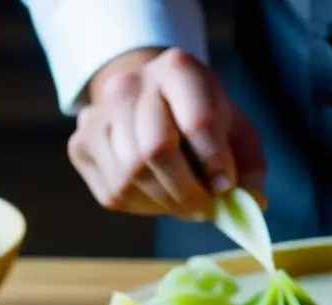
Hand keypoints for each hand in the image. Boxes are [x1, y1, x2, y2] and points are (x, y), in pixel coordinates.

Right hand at [67, 48, 265, 218]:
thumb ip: (250, 168)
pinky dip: (143, 207)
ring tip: (185, 203)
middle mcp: (130, 84)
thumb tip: (250, 204)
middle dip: (187, 192)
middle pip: (155, 150)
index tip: (225, 186)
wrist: (151, 101)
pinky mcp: (81, 145)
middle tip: (204, 209)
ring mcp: (97, 113)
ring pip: (131, 177)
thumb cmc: (204, 120)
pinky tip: (158, 196)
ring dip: (165, 203)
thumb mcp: (238, 133)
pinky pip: (113, 192)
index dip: (214, 162)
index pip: (196, 120)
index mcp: (178, 69)